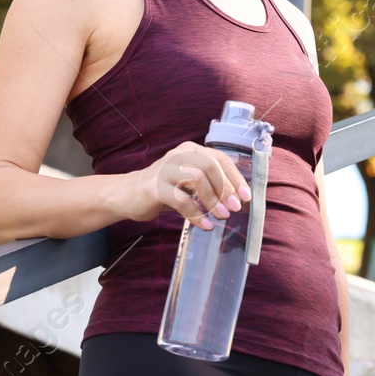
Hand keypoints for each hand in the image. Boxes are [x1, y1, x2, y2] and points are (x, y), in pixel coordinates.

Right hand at [132, 142, 250, 229]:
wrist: (128, 194)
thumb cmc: (164, 189)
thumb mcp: (188, 182)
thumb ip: (210, 185)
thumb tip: (237, 200)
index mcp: (191, 150)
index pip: (220, 159)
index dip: (235, 178)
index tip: (246, 196)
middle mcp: (179, 155)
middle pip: (210, 168)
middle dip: (226, 190)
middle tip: (234, 208)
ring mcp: (166, 169)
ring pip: (198, 180)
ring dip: (213, 201)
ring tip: (221, 216)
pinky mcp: (155, 187)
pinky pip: (182, 201)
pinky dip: (197, 215)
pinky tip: (205, 225)